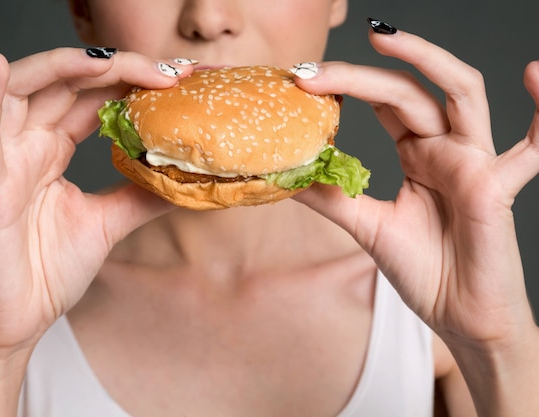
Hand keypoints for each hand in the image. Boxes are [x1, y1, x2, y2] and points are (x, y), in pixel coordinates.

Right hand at [0, 48, 192, 354]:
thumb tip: (186, 178)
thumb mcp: (109, 223)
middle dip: (118, 69)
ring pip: (26, 91)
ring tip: (115, 63)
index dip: (133, 81)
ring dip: (67, 67)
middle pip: (68, 84)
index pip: (93, 97)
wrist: (19, 319)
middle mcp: (30, 144)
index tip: (182, 78)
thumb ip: (141, 195)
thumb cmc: (50, 270)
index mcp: (54, 148)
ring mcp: (6, 158)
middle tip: (170, 69)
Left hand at [293, 30, 538, 346]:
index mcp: (418, 153)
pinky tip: (536, 74)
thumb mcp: (367, 227)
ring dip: (428, 61)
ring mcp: (475, 163)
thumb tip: (284, 176)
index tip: (304, 81)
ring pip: (461, 95)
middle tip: (315, 70)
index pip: (385, 102)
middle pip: (410, 93)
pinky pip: (531, 148)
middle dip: (364, 75)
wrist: (460, 317)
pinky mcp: (497, 188)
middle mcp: (447, 149)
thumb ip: (332, 197)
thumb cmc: (426, 271)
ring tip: (384, 38)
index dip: (348, 86)